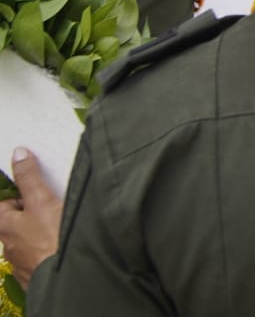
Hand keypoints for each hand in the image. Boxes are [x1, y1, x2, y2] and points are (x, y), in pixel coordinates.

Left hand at [0, 148, 61, 287]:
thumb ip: (29, 178)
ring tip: (64, 222)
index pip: (3, 202)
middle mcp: (9, 244)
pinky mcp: (37, 271)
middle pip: (17, 219)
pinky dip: (51, 245)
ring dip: (44, 229)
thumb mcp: (42, 201)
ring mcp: (23, 260)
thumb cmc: (53, 242)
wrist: (70, 278)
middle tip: (54, 201)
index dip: (18, 191)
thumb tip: (18, 154)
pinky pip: (42, 252)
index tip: (33, 185)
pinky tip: (65, 241)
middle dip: (34, 210)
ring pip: (31, 237)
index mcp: (5, 225)